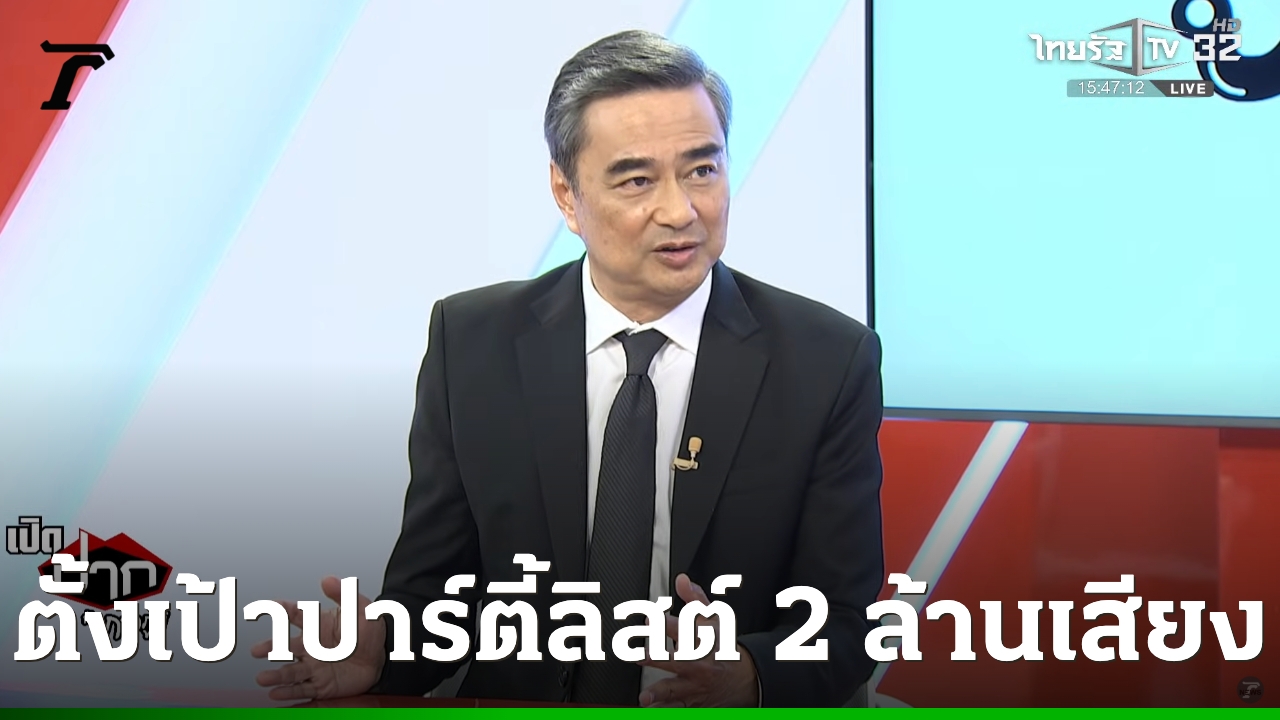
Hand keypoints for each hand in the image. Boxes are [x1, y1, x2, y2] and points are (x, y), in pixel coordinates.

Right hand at [252, 576, 386, 701]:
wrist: (382, 658)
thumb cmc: (369, 632)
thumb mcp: (361, 609)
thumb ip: (344, 594)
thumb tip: (327, 579)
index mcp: (317, 625)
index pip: (296, 615)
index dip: (283, 609)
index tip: (271, 606)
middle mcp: (310, 646)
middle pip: (286, 646)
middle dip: (270, 648)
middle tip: (256, 651)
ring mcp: (313, 666)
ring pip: (290, 671)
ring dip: (275, 675)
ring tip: (262, 678)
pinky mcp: (320, 685)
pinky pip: (302, 689)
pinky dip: (288, 692)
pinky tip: (275, 693)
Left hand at [637, 574, 759, 707]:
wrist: (746, 678)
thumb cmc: (723, 644)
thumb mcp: (714, 619)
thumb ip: (695, 599)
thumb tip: (681, 579)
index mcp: (702, 639)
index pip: (684, 628)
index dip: (666, 623)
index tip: (650, 618)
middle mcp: (698, 662)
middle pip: (676, 659)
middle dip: (657, 658)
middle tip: (639, 656)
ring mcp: (695, 684)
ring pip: (675, 690)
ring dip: (658, 694)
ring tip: (644, 698)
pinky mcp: (692, 702)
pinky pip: (676, 708)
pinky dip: (664, 710)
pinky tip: (650, 710)